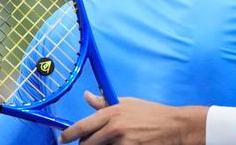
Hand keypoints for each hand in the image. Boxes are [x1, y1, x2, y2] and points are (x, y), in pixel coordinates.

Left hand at [59, 92, 206, 144]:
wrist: (173, 126)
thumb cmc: (150, 113)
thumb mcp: (127, 103)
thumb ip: (104, 103)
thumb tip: (86, 96)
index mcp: (112, 112)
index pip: (82, 126)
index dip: (68, 135)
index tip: (63, 139)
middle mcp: (114, 128)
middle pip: (86, 143)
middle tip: (88, 142)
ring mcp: (122, 142)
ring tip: (112, 140)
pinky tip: (122, 143)